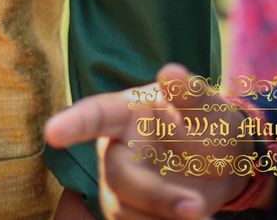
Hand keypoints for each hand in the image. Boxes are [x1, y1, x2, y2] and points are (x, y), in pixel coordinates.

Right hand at [45, 64, 265, 218]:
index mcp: (125, 111)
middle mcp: (116, 147)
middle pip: (117, 176)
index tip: (52, 133)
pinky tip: (196, 219)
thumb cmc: (207, 124)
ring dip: (163, 216)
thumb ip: (190, 94)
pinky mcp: (132, 212)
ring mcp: (121, 183)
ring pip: (125, 209)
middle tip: (196, 207)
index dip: (72, 123)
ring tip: (200, 211)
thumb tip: (171, 72)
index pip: (94, 114)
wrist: (223, 164)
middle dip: (155, 196)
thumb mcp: (207, 107)